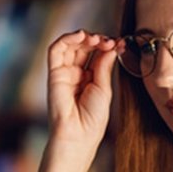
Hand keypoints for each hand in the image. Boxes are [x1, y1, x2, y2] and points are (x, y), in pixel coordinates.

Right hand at [46, 30, 118, 148]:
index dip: (107, 45)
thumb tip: (110, 46)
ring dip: (84, 37)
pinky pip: (55, 50)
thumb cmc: (92, 119)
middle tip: (109, 42)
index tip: (119, 43)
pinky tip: (80, 36)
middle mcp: (76, 74)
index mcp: (90, 78)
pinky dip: (67, 39)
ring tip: (96, 39)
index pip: (96, 54)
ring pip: (70, 45)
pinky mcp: (54, 73)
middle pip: (84, 47)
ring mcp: (64, 73)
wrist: (78, 135)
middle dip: (98, 40)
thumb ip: (104, 66)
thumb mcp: (104, 88)